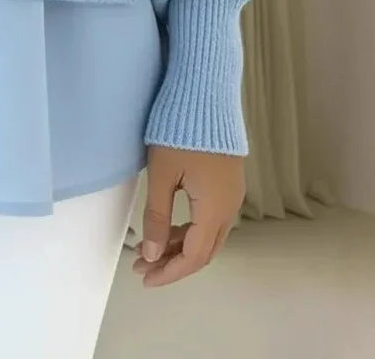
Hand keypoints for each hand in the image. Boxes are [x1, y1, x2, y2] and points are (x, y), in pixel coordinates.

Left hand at [132, 145, 243, 286]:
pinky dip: (190, 230)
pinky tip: (169, 228)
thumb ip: (157, 217)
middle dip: (173, 263)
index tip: (145, 278)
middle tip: (142, 266)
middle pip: (204, 250)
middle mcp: (229, 207)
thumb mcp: (161, 175)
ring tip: (149, 249)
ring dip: (181, 246)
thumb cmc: (179, 132)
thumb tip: (152, 254)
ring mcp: (232, 195)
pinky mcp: (228, 183)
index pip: (194, 256)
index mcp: (214, 209)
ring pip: (208, 236)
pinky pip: (211, 219)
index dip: (169, 272)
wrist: (205, 95)